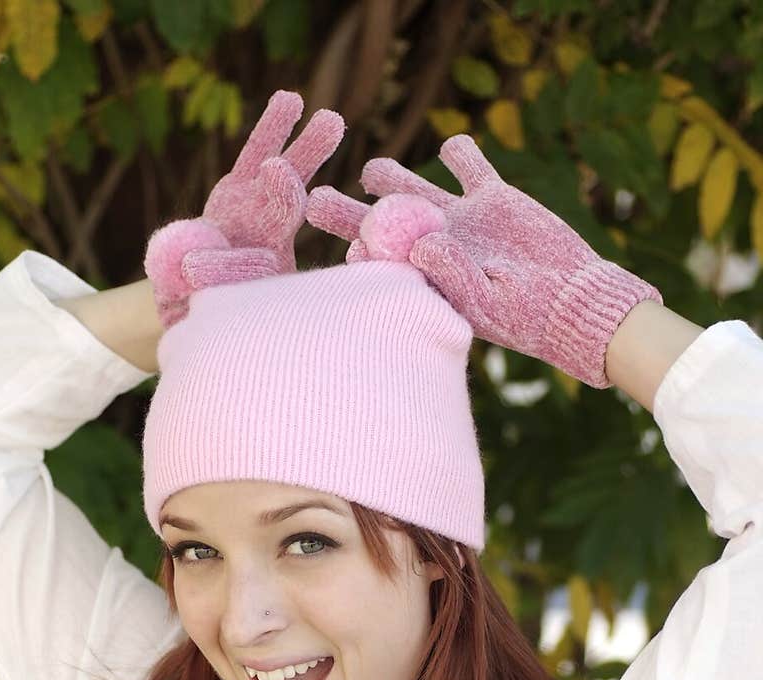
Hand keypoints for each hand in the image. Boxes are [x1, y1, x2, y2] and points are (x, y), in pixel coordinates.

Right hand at [145, 90, 343, 327]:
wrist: (189, 298)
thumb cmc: (203, 314)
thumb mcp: (204, 314)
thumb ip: (201, 289)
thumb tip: (189, 270)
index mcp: (269, 273)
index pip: (286, 242)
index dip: (289, 216)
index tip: (300, 195)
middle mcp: (271, 239)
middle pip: (296, 201)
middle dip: (312, 165)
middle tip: (332, 126)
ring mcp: (257, 210)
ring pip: (283, 173)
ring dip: (306, 145)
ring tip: (328, 114)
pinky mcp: (239, 188)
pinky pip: (254, 156)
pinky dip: (271, 131)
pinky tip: (291, 100)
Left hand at [306, 135, 662, 388]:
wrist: (575, 300)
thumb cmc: (528, 317)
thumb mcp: (489, 305)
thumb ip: (453, 276)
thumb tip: (421, 242)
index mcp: (424, 279)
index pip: (375, 261)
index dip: (352, 248)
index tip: (337, 244)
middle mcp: (433, 247)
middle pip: (380, 223)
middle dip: (349, 211)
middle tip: (315, 198)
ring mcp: (461, 220)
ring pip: (415, 189)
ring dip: (392, 177)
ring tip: (372, 170)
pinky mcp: (493, 197)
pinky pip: (469, 166)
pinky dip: (459, 152)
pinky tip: (449, 149)